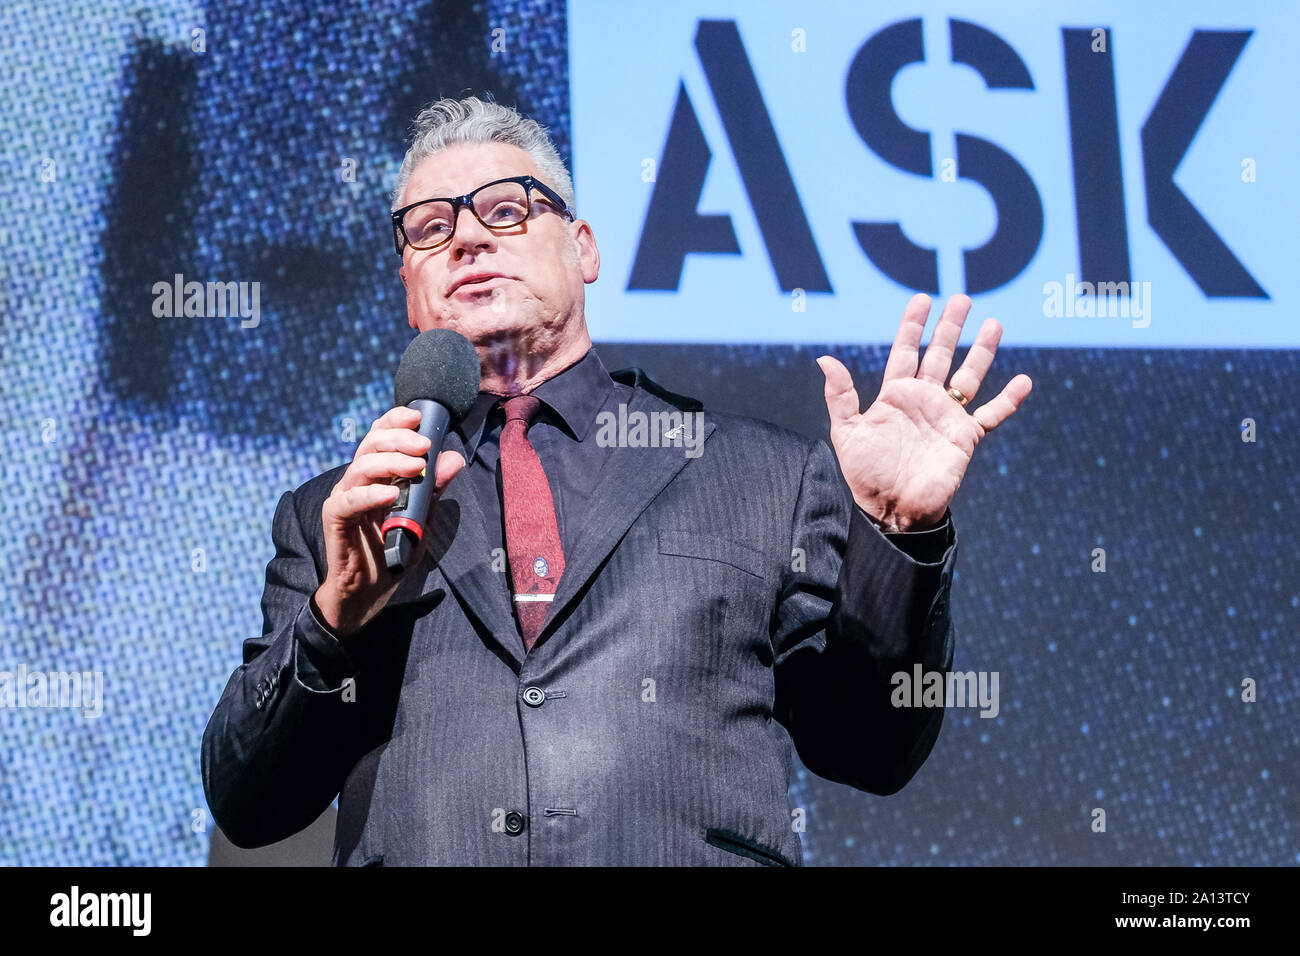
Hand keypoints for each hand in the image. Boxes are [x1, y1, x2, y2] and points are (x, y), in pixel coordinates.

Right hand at [314, 405, 465, 638]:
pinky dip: (368, 494)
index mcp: (377, 473)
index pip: (381, 435)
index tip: (420, 415)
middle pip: (370, 444)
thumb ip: (434, 488)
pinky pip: (346, 501)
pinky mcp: (335, 520)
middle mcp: (358, 480)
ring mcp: (345, 498)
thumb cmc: (395, 547)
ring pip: (360, 467)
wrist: (371, 589)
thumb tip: (454, 458)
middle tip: (423, 444)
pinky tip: (389, 494)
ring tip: (415, 467)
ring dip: (389, 462)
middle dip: (398, 439)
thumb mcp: (422, 516)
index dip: (396, 420)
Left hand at [817, 293, 1031, 531]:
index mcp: (894, 395)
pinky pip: (992, 415)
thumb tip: (824, 359)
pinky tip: (1024, 381)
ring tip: (994, 324)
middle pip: (940, 355)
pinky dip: (1009, 399)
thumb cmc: (865, 475)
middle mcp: (923, 401)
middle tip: (962, 298)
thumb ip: (840, 396)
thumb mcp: (847, 432)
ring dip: (982, 351)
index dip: (913, 326)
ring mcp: (946, 417)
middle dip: (950, 327)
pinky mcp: (965, 437)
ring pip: (969, 376)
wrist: (892, 510)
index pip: (905, 352)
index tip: (922, 300)